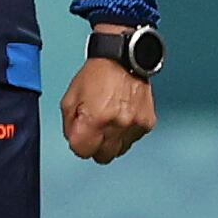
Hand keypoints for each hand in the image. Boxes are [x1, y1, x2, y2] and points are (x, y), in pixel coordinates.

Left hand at [62, 47, 155, 162]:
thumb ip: (69, 125)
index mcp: (95, 118)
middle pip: (103, 157)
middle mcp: (117, 124)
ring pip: (120, 151)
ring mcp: (135, 124)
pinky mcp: (148, 123)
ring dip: (112, 142)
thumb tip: (74, 141)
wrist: (122, 60)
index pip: (82, 152)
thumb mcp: (69, 99)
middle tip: (93, 133)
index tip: (79, 138)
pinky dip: (126, 133)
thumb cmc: (96, 75)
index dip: (78, 146)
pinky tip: (121, 118)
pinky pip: (134, 139)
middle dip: (95, 148)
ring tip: (108, 122)